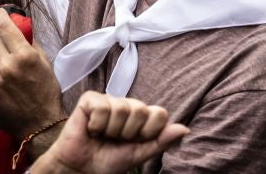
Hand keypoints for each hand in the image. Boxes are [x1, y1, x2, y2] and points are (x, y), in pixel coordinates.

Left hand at [0, 7, 65, 138]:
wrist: (39, 124)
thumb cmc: (46, 92)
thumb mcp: (46, 64)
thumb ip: (32, 45)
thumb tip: (20, 29)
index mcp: (25, 56)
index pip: (6, 28)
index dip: (1, 17)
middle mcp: (7, 66)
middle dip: (4, 48)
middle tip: (13, 60)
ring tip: (8, 79)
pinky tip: (0, 88)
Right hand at [33, 92, 187, 173]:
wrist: (79, 169)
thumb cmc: (107, 161)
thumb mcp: (138, 155)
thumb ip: (160, 141)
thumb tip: (185, 129)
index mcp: (142, 117)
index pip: (160, 113)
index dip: (148, 132)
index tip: (135, 142)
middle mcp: (128, 105)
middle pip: (141, 110)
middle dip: (128, 132)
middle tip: (115, 140)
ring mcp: (110, 100)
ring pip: (122, 109)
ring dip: (111, 130)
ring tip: (102, 135)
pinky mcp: (90, 99)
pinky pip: (103, 107)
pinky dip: (96, 124)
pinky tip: (91, 129)